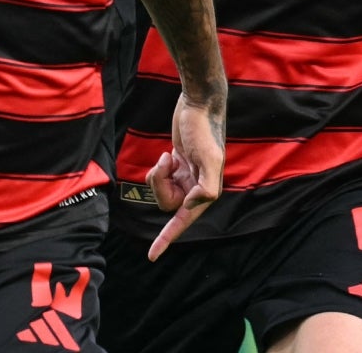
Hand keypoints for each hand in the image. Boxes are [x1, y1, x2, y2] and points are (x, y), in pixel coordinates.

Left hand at [145, 95, 224, 260]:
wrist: (199, 104)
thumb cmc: (205, 129)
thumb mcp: (210, 157)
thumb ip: (207, 187)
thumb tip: (190, 206)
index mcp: (207, 191)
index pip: (184, 220)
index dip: (167, 239)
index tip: (151, 256)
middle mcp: (196, 188)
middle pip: (167, 204)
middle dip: (160, 186)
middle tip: (165, 164)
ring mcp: (185, 178)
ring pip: (161, 191)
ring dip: (159, 175)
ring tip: (167, 157)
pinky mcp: (176, 166)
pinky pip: (160, 178)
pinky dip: (159, 167)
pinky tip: (168, 154)